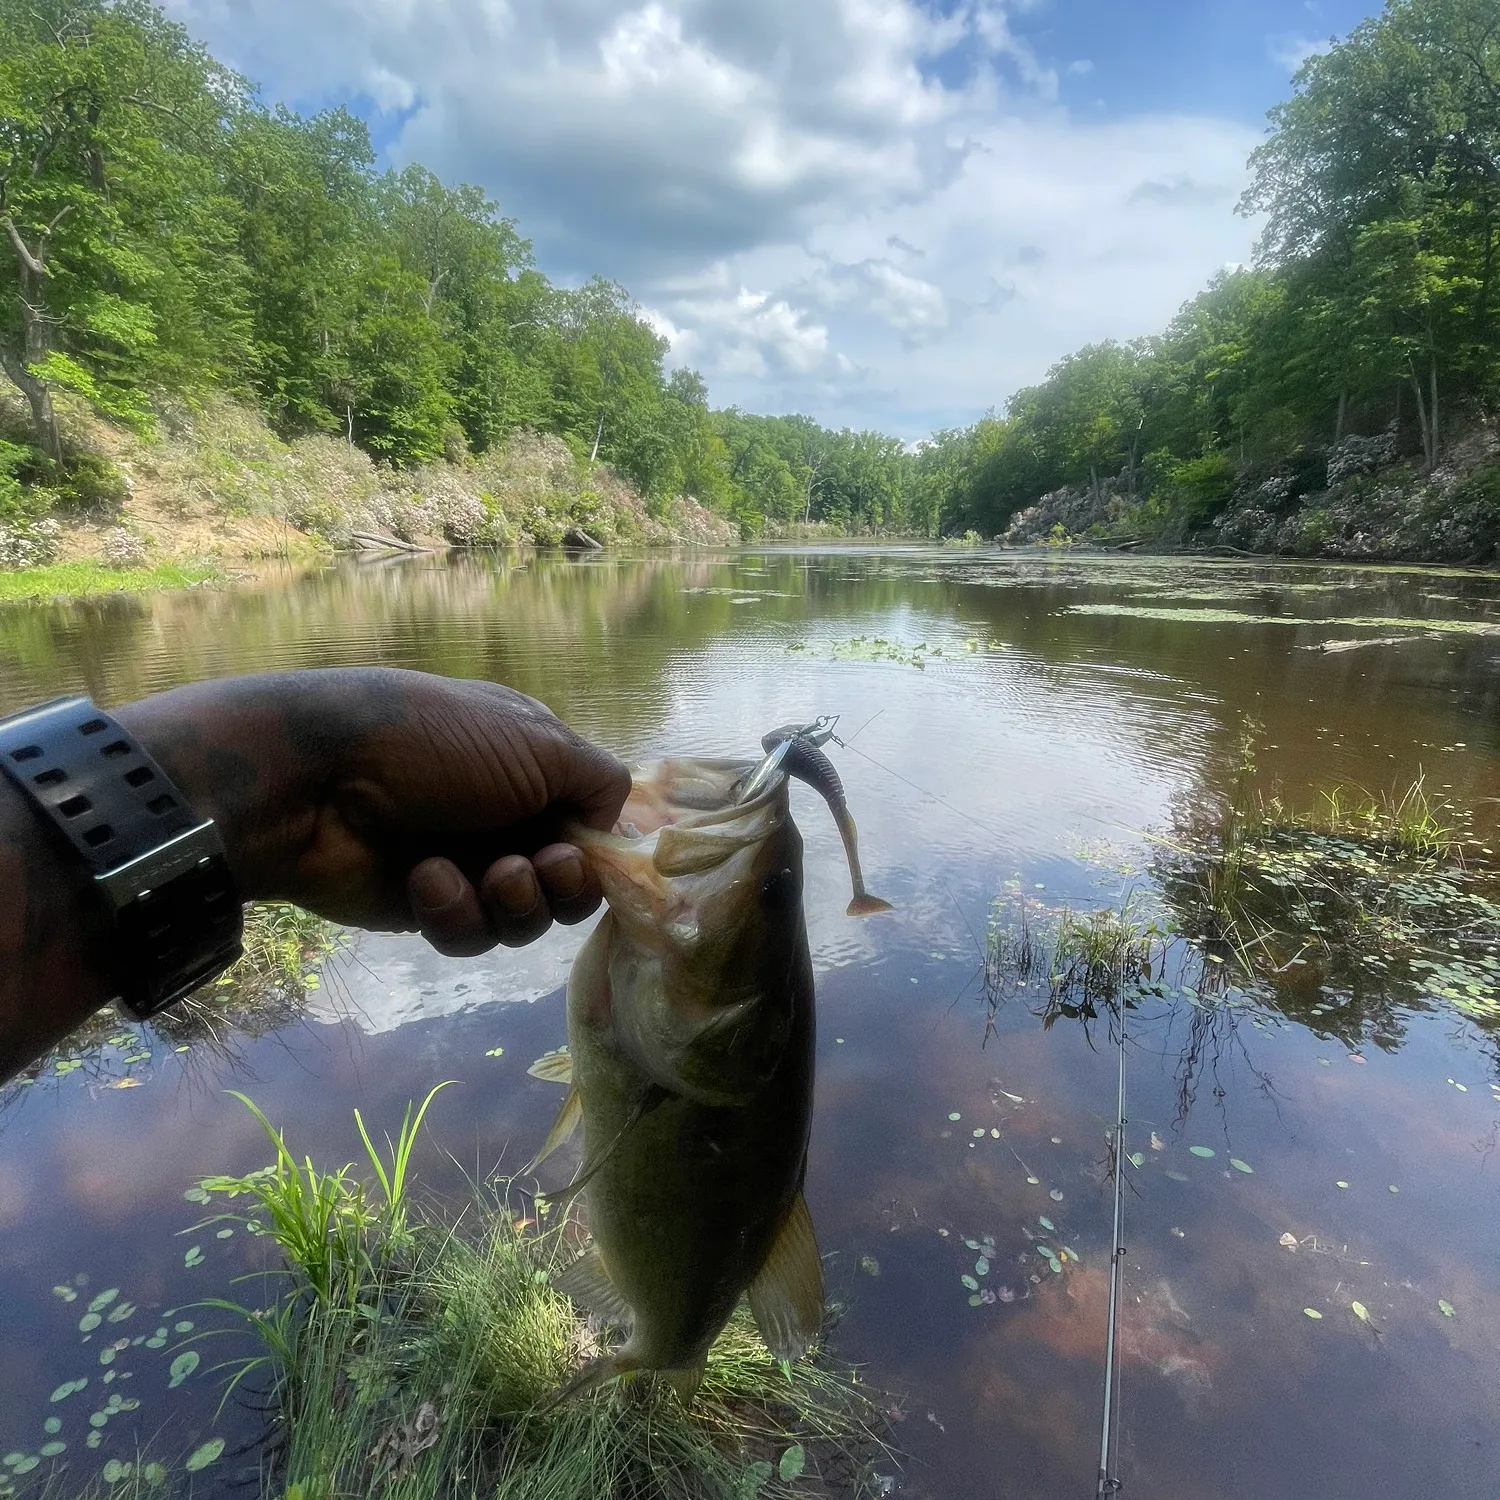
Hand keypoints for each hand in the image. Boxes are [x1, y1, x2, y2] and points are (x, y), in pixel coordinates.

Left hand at [119, 668, 630, 954]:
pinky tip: (426, 879)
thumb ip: (599, 780)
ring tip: (488, 875)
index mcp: (534, 764)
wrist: (315, 781)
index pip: (593, 821)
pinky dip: (456, 910)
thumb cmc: (435, 743)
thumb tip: (615, 823)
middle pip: (571, 881)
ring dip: (515, 900)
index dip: (601, 846)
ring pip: (526, 918)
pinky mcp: (427, 909)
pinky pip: (472, 934)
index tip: (593, 852)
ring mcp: (467, 863)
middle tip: (543, 866)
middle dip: (566, 882)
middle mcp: (506, 814)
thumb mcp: (536, 739)